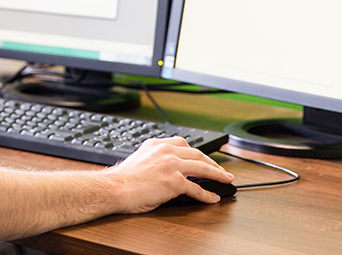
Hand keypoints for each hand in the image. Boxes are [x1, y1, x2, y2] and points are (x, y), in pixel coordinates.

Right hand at [100, 137, 233, 212]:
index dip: (195, 151)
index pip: (182, 143)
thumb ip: (153, 160)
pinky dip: (207, 194)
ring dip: (217, 174)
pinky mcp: (175, 181)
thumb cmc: (122, 180)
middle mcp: (165, 151)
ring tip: (225, 179)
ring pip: (202, 167)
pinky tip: (212, 198)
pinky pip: (196, 188)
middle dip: (211, 162)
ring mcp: (172, 165)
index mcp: (155, 144)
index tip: (202, 156)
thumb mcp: (138, 160)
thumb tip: (163, 170)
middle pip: (196, 153)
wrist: (115, 188)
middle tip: (220, 169)